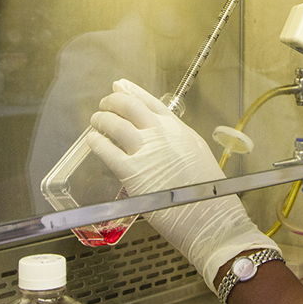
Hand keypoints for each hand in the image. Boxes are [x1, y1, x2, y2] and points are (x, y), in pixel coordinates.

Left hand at [88, 79, 276, 290]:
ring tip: (96, 119)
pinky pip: (107, 151)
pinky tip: (91, 140)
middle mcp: (162, 134)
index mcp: (179, 130)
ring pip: (116, 124)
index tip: (120, 85)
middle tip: (105, 103)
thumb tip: (161, 142)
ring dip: (102, 118)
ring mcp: (146, 151)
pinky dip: (97, 142)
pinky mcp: (133, 173)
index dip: (132, 91)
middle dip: (114, 101)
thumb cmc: (209, 193)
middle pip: (130, 106)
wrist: (211, 217)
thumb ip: (177, 144)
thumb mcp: (197, 155)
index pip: (151, 102)